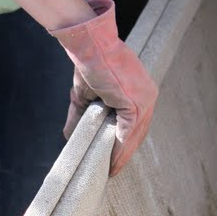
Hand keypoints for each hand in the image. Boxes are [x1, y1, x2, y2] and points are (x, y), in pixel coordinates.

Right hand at [50, 0, 157, 174]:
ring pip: (135, 134)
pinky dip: (120, 148)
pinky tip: (112, 161)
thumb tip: (69, 135)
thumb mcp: (85, 95)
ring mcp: (144, 99)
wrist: (89, 45)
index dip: (126, 140)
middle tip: (113, 168)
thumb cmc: (88, 63)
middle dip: (126, 151)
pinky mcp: (135, 103)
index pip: (137, 121)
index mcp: (140, 90)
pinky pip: (128, 132)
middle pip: (139, 130)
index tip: (116, 155)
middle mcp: (147, 94)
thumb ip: (80, 116)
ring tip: (111, 170)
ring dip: (123, 154)